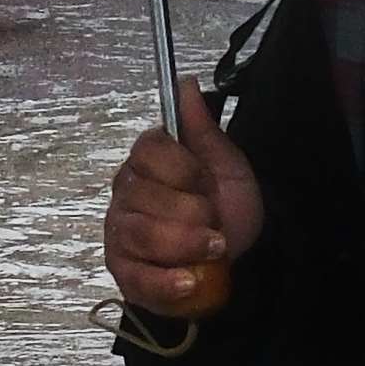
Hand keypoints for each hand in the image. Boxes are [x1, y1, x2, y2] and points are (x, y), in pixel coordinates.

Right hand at [101, 86, 263, 319]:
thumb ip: (203, 130)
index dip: (185, 169)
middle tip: (216, 221)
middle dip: (193, 212)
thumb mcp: (227, 166)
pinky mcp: (126, 274)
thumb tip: (186, 84)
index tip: (208, 183)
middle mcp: (126, 194)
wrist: (243, 257)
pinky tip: (189, 281)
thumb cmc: (230, 208)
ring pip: (142, 235)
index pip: (149, 151)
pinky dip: (166, 282)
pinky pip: (137, 278)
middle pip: (145, 196)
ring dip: (186, 244)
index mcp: (147, 162)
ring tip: (216, 249)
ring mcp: (121, 235)